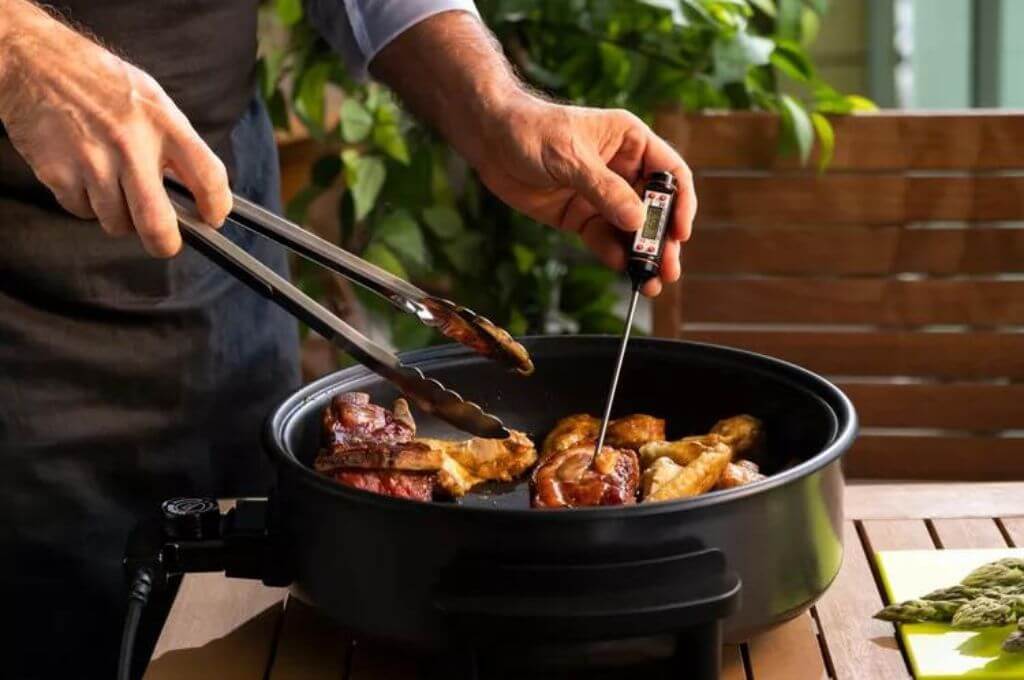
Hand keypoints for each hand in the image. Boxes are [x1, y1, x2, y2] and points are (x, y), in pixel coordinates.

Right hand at [0, 1, 230, 256]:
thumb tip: (197, 190)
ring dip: (119, 217)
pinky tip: (84, 176)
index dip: (217, 206)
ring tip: (113, 187)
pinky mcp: (58, 173)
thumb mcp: (151, 99)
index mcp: (163, 122)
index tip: (213, 218)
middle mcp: (130, 145)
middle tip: (165, 243)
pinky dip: (86, 205)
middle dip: (165, 244)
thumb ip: (175, 142)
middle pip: (157, 224)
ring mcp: (92, 162)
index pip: (208, 176)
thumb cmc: (99, 81)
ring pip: (117, 223)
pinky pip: (82, 212)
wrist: (33, 60)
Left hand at [474, 97, 695, 295]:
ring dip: (642, 255)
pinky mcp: (580, 216)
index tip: (681, 231)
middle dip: (662, 239)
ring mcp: (601, 195)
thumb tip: (636, 220)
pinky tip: (622, 269)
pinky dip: (614, 255)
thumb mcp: (570, 156)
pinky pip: (604, 238)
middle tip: (668, 268)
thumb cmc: (531, 130)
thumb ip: (604, 189)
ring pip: (631, 229)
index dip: (681, 203)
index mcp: (630, 142)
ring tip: (650, 281)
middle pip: (654, 208)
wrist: (488, 139)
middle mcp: (622, 169)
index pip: (670, 174)